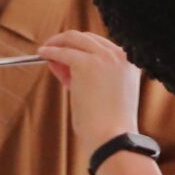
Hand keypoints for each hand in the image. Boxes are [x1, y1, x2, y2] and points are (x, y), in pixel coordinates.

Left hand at [39, 31, 142, 151]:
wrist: (113, 136)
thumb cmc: (111, 122)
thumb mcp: (107, 93)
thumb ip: (91, 76)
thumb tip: (64, 62)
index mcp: (132, 64)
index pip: (104, 47)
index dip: (84, 49)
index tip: (69, 56)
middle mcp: (122, 56)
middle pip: (89, 38)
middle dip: (70, 43)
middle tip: (54, 51)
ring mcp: (105, 58)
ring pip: (75, 39)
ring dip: (58, 43)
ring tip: (46, 51)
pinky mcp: (86, 64)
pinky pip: (63, 52)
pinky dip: (51, 51)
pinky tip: (42, 53)